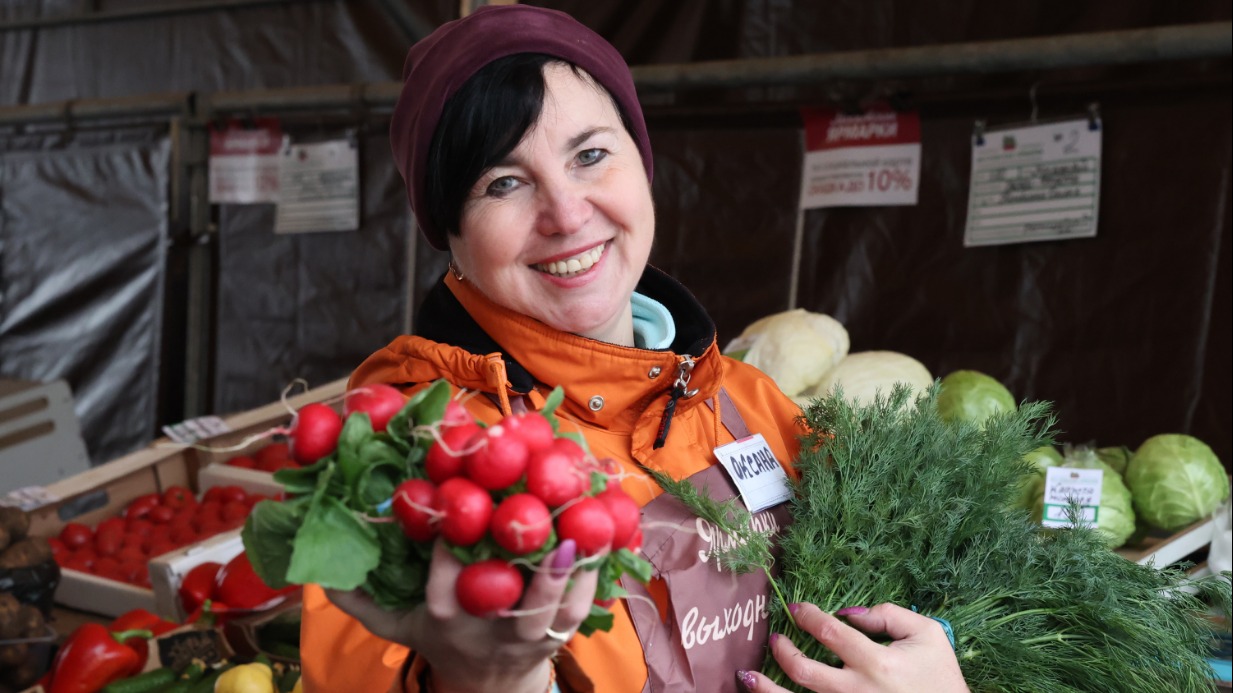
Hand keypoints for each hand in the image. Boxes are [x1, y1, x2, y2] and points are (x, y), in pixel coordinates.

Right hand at [326, 538, 597, 692]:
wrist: (489, 688)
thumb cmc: (442, 640)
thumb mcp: (397, 626)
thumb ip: (360, 600)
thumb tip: (317, 571)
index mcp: (446, 617)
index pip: (447, 579)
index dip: (454, 542)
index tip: (461, 499)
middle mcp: (487, 628)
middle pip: (508, 599)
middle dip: (524, 562)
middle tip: (539, 516)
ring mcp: (526, 635)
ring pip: (551, 608)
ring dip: (568, 570)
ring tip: (582, 527)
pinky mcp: (558, 637)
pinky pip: (580, 611)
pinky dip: (593, 578)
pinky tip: (602, 538)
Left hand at [739, 602, 967, 692]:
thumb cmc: (941, 676)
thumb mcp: (928, 634)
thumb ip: (889, 615)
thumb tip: (849, 613)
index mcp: (877, 663)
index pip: (830, 633)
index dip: (807, 616)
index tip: (796, 608)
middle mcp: (858, 690)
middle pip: (804, 670)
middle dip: (783, 650)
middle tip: (776, 638)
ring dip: (766, 688)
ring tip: (747, 676)